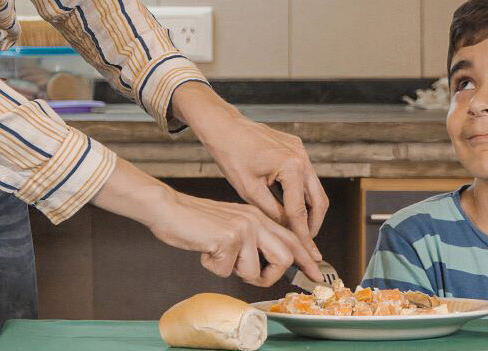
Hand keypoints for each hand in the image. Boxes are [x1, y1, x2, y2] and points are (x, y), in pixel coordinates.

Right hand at [91, 159, 323, 285]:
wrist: (169, 209)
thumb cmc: (196, 223)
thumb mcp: (232, 227)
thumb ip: (252, 242)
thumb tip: (265, 268)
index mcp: (260, 217)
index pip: (293, 239)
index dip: (307, 259)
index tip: (318, 274)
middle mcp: (256, 220)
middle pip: (285, 258)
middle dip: (270, 276)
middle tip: (255, 278)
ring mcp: (244, 228)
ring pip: (255, 271)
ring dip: (234, 272)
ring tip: (219, 257)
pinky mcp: (229, 237)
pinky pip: (227, 270)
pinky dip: (213, 267)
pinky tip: (205, 251)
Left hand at [170, 82, 328, 260]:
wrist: (224, 126)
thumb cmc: (231, 155)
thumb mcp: (249, 190)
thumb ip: (272, 212)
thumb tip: (286, 230)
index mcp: (291, 168)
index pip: (300, 210)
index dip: (302, 234)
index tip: (305, 251)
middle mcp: (302, 158)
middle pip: (319, 201)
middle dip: (314, 224)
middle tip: (307, 242)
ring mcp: (301, 151)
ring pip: (315, 189)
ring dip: (309, 209)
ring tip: (299, 227)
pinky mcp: (297, 148)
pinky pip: (305, 175)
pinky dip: (301, 193)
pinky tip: (292, 205)